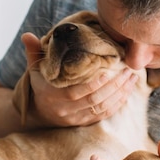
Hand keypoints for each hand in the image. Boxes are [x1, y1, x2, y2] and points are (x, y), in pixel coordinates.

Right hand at [21, 32, 138, 126]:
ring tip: (132, 78)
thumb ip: (33, 52)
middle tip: (128, 71)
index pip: (75, 93)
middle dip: (114, 86)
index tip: (109, 72)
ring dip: (119, 94)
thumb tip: (26, 35)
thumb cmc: (40, 85)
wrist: (39, 112)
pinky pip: (103, 115)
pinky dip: (117, 104)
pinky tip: (126, 92)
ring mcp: (74, 119)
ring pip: (101, 108)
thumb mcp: (34, 69)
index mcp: (51, 96)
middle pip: (93, 100)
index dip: (94, 84)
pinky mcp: (83, 123)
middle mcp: (63, 110)